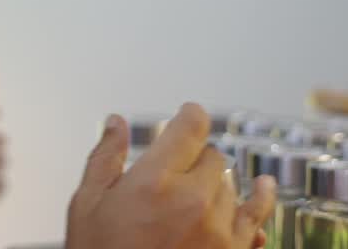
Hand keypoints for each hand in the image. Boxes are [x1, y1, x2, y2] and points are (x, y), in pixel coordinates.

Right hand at [66, 103, 275, 248]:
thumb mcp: (86, 207)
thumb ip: (105, 159)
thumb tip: (116, 123)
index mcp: (155, 181)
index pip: (191, 127)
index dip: (190, 117)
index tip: (189, 117)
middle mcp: (194, 201)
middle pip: (214, 157)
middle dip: (197, 160)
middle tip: (178, 174)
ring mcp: (219, 231)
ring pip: (234, 187)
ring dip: (218, 186)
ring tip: (199, 195)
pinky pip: (257, 219)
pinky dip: (260, 202)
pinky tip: (261, 190)